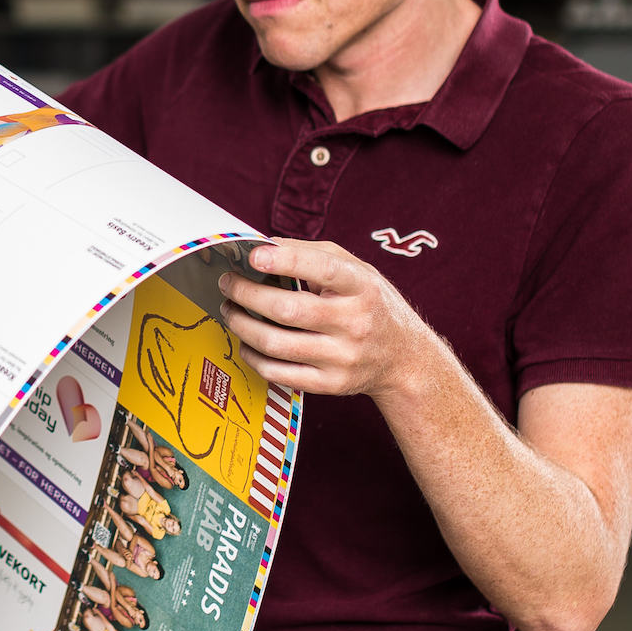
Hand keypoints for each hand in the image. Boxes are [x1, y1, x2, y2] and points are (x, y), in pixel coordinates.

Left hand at [216, 238, 446, 402]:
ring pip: (276, 344)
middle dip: (247, 294)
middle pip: (288, 310)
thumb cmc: (369, 305)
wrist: (403, 358)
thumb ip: (311, 254)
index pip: (323, 269)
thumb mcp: (355, 270)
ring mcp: (343, 358)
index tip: (254, 255)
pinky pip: (278, 373)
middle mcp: (355, 323)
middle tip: (228, 283)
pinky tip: (246, 342)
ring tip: (230, 310)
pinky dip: (252, 356)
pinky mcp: (330, 385)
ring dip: (242, 325)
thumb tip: (264, 245)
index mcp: (362, 287)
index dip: (286, 261)